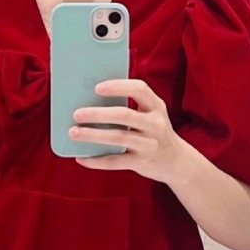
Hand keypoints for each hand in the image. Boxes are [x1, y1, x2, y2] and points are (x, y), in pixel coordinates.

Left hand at [70, 79, 184, 182]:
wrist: (176, 161)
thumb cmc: (153, 130)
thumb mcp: (150, 113)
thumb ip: (129, 105)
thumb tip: (89, 99)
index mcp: (156, 106)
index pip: (139, 89)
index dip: (118, 86)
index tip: (97, 88)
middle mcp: (155, 124)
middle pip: (124, 115)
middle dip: (98, 113)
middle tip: (77, 113)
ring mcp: (149, 144)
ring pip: (118, 137)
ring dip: (93, 135)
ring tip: (73, 132)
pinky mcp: (142, 163)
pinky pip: (116, 161)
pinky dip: (96, 160)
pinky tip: (81, 158)